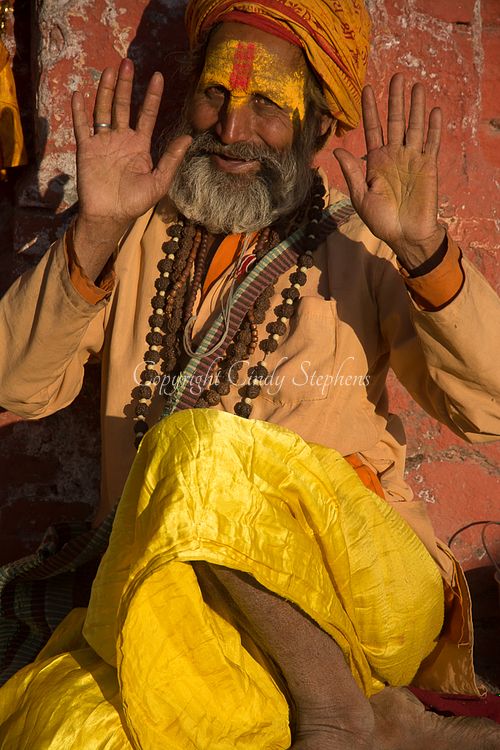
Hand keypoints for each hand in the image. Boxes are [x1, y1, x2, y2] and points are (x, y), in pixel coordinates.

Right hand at [71, 58, 190, 232]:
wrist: (110, 216)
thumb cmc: (135, 202)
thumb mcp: (159, 181)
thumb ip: (171, 158)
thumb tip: (188, 137)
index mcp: (139, 145)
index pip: (147, 114)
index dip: (153, 96)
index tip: (158, 76)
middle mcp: (121, 139)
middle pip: (124, 106)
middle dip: (127, 85)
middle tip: (128, 62)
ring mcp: (103, 142)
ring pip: (103, 109)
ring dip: (106, 90)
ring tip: (110, 70)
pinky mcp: (86, 149)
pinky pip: (82, 126)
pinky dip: (79, 111)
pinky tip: (78, 94)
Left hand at [334, 74, 445, 269]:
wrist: (405, 234)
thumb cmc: (381, 219)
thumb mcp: (361, 196)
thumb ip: (351, 172)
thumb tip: (336, 150)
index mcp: (375, 161)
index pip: (373, 129)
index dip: (370, 109)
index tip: (366, 88)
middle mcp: (394, 155)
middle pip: (395, 121)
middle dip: (395, 99)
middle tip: (397, 76)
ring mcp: (412, 159)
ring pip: (414, 127)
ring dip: (415, 107)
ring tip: (417, 85)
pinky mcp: (428, 166)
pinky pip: (431, 143)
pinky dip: (433, 128)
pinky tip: (433, 110)